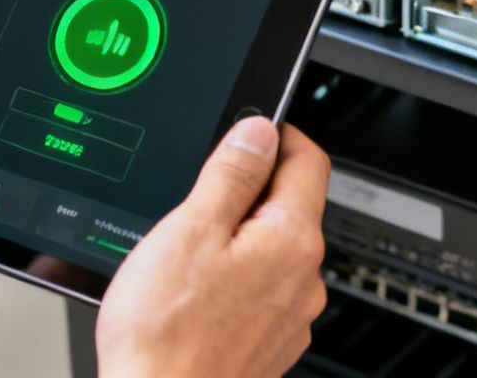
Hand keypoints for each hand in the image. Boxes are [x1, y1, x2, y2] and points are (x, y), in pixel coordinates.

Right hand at [95, 117, 330, 377]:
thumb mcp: (190, 230)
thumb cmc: (167, 335)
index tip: (250, 130)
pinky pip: (259, 294)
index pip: (309, 161)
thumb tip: (258, 131)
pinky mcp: (268, 346)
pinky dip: (232, 281)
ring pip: (271, 253)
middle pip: (289, 207)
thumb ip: (231, 174)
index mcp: (292, 240)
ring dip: (237, 240)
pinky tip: (192, 294)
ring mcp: (289, 317)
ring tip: (185, 253)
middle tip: (197, 195)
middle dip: (248, 192)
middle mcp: (304, 280)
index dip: (278, 135)